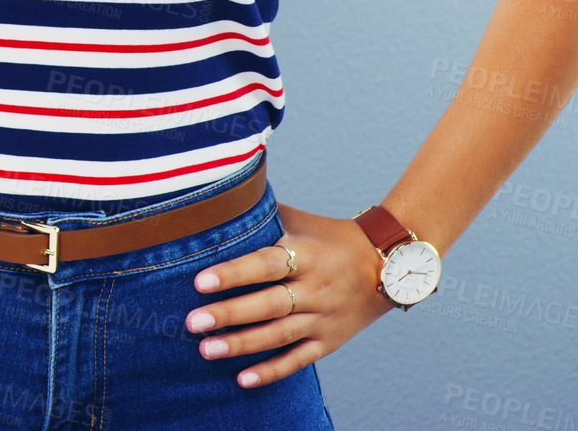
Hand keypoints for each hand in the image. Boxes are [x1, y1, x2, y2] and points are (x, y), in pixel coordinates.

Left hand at [186, 203, 393, 386]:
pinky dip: (271, 371)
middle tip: (192, 322)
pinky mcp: (329, 341)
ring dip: (241, 345)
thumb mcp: (298, 219)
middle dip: (228, 315)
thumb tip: (219, 199)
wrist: (384, 263)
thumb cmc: (328, 235)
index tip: (199, 282)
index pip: (265, 265)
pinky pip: (298, 360)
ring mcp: (323, 317)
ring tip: (206, 350)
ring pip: (278, 335)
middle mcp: (315, 288)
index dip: (233, 273)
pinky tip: (243, 378)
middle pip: (268, 305)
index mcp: (305, 254)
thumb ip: (262, 214)